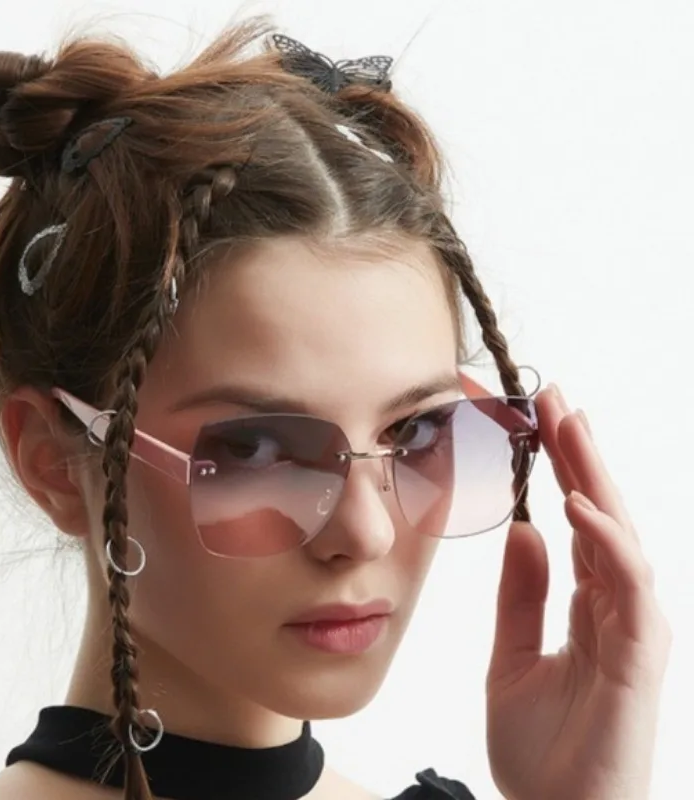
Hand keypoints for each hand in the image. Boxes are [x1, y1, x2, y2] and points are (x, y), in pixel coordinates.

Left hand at [485, 384, 671, 799]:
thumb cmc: (541, 746)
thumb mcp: (513, 653)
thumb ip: (522, 593)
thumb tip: (522, 529)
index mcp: (587, 601)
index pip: (573, 517)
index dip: (556, 466)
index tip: (534, 418)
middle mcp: (616, 605)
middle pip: (600, 511)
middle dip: (578, 452)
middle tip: (556, 396)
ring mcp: (632, 627)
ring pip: (620, 533)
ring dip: (595, 475)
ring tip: (570, 422)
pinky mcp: (637, 656)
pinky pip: (627, 587)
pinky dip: (607, 541)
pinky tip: (579, 503)